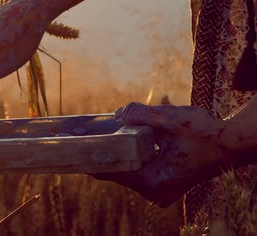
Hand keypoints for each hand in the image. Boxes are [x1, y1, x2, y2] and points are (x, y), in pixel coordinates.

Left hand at [94, 102, 228, 206]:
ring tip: (96, 136)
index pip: (109, 171)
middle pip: (116, 172)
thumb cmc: (205, 132)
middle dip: (101, 154)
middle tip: (81, 135)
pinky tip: (121, 141)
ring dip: (116, 154)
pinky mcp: (165, 184)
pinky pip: (138, 171)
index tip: (73, 145)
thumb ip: (141, 114)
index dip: (90, 157)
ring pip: (127, 171)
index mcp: (151, 181)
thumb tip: (118, 113)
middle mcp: (153, 191)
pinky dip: (130, 157)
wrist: (233, 144)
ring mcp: (160, 190)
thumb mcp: (171, 118)